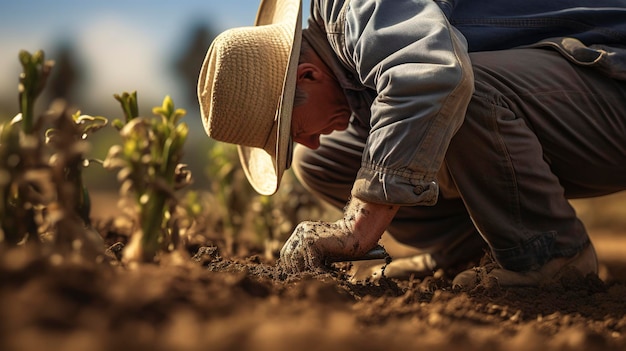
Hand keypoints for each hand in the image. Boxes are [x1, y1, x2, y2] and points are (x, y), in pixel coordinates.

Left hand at [279, 197, 399, 273]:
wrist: (357, 234)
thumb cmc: (341, 245)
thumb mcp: (321, 248)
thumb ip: (308, 255)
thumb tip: (296, 274)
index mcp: (301, 231)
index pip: (286, 252)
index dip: (289, 267)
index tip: (296, 279)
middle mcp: (301, 231)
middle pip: (289, 257)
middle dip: (295, 272)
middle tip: (303, 284)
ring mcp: (306, 235)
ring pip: (298, 262)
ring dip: (305, 274)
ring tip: (314, 282)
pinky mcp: (313, 242)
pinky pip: (310, 264)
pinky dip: (316, 273)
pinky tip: (323, 277)